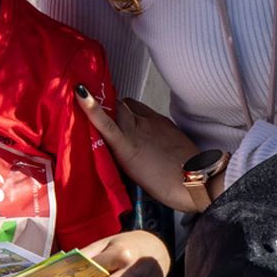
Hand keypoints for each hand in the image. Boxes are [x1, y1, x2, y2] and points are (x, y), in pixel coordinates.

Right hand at [76, 87, 200, 211]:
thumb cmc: (163, 186)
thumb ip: (121, 154)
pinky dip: (138, 112)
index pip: (105, 120)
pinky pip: (145, 110)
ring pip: (131, 104)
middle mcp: (138, 129)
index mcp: (127, 147)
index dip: (91, 105)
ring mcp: (153, 121)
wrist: (195, 181)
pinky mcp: (165, 121)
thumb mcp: (133, 174)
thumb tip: (113, 146)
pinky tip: (140, 123)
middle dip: (107, 103)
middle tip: (99, 103)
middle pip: (118, 105)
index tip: (81, 91)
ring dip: (122, 106)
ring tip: (118, 115)